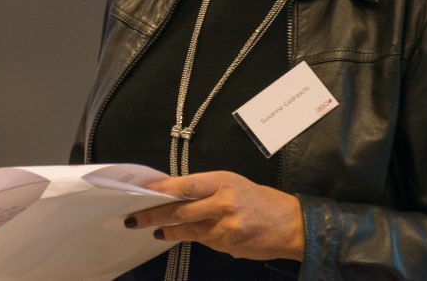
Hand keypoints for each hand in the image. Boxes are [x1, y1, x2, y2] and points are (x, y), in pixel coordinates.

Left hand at [124, 171, 304, 260]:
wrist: (292, 224)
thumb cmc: (261, 200)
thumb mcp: (234, 184)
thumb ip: (206, 189)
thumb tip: (176, 195)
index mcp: (223, 181)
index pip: (185, 186)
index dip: (161, 189)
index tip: (142, 191)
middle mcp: (223, 203)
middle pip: (180, 211)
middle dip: (154, 215)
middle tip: (134, 218)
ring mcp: (226, 227)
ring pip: (188, 230)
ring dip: (169, 231)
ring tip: (155, 230)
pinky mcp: (228, 245)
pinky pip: (204, 241)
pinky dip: (193, 238)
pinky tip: (186, 235)